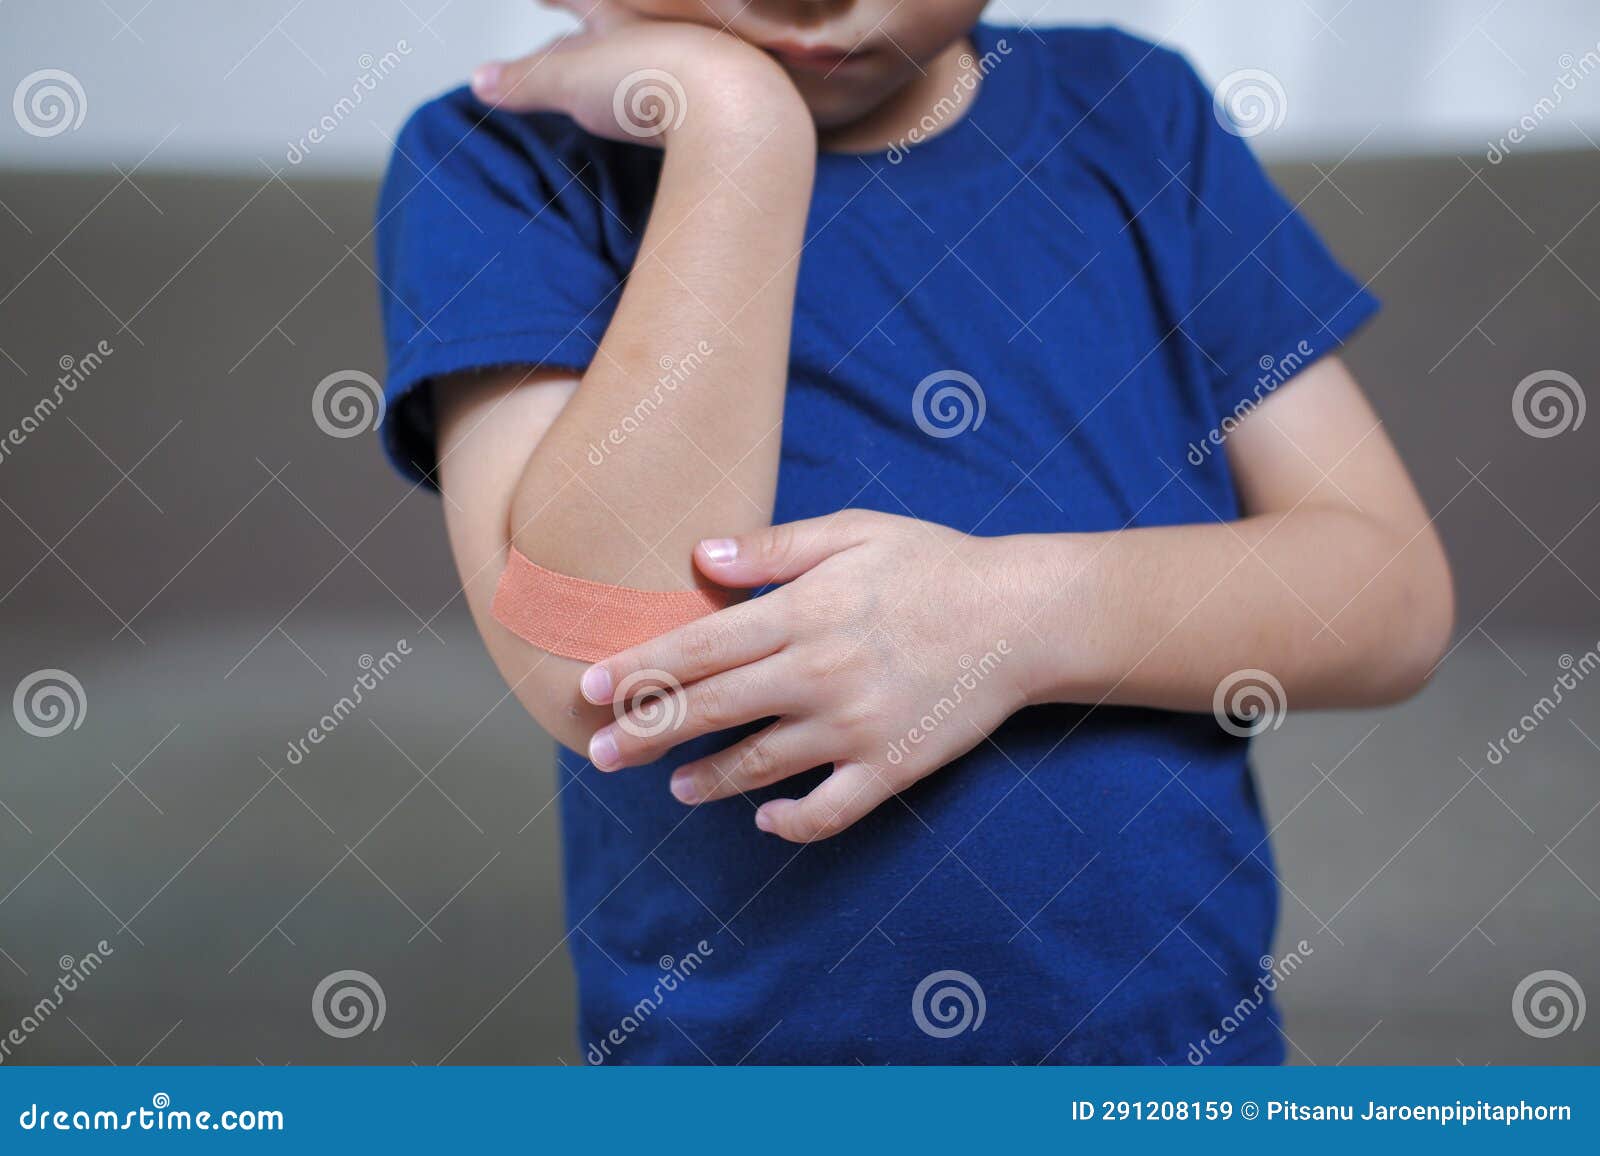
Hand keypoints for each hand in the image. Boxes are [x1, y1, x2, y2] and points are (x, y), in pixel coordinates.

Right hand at [470, 4, 801, 145]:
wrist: (735, 109)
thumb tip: (480, 81)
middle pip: (628, 17)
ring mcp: (707, 55)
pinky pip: (710, 80)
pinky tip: (694, 107)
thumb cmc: (654, 82)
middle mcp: (666, 26)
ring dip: (653, 51)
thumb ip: (525, 81)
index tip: (542, 2)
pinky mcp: (741, 90)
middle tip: (592, 19)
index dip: (558, 2)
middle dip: (605, 18)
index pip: (579, 1)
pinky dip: (694, 87)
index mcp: (621, 14)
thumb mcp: (571, 81)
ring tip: (639, 59)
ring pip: (672, 45)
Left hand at [578, 510, 1037, 841]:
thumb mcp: (854, 531)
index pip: (698, 648)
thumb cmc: (934, 565)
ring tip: (674, 786)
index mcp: (802, 613)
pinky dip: (790, 822)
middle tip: (600, 752)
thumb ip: (774, 548)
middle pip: (708, 710)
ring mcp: (852, 727)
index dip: (636, 670)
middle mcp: (817, 674)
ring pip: (756, 765)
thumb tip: (700, 555)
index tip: (586, 688)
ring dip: (705, 780)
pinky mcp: (889, 767)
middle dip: (644, 732)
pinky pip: (827, 811)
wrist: (1022, 616)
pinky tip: (765, 819)